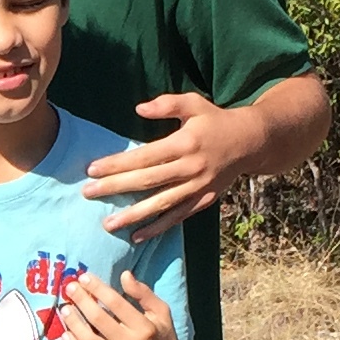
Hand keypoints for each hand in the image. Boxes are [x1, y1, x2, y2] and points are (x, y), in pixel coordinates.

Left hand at [55, 268, 186, 339]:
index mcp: (145, 328)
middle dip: (82, 301)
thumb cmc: (162, 338)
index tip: (84, 277)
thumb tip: (125, 275)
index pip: (116, 303)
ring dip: (74, 323)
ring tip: (65, 309)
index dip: (98, 288)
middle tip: (70, 288)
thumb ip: (144, 294)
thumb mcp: (161, 313)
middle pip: (99, 320)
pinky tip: (65, 335)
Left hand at [81, 92, 265, 236]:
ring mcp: (198, 187)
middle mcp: (191, 167)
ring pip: (161, 204)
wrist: (251, 142)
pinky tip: (137, 236)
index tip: (92, 170)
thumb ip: (167, 104)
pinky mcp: (205, 200)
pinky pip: (178, 217)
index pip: (144, 156)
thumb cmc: (216, 120)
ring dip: (133, 215)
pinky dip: (158, 228)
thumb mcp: (194, 104)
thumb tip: (138, 109)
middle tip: (88, 194)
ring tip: (108, 224)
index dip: (117, 164)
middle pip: (147, 181)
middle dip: (115, 188)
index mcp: (185, 143)